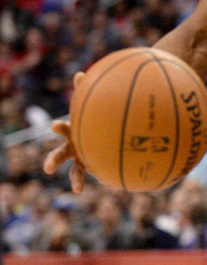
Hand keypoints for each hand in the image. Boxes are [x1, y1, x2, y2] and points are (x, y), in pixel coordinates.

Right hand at [42, 73, 85, 192]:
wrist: (100, 134)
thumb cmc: (94, 118)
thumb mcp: (90, 108)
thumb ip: (85, 92)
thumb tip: (80, 74)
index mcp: (72, 131)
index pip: (63, 128)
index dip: (58, 127)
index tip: (54, 127)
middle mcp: (72, 145)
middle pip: (60, 152)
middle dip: (54, 159)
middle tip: (48, 168)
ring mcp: (78, 156)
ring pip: (71, 168)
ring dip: (71, 176)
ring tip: (70, 184)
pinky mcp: (87, 165)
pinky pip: (83, 174)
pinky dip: (80, 182)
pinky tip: (83, 189)